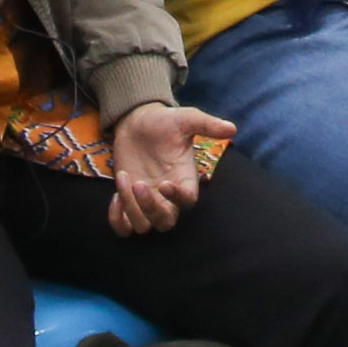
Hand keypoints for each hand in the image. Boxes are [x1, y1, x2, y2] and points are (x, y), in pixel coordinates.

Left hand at [106, 102, 236, 235]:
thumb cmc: (165, 121)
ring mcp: (147, 201)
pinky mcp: (128, 201)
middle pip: (165, 222)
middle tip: (138, 183)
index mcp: (184, 179)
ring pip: (143, 226)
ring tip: (124, 178)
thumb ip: (207, 125)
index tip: (166, 182)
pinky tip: (115, 196)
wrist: (137, 121)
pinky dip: (117, 220)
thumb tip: (232, 128)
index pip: (188, 202)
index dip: (178, 199)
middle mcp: (167, 196)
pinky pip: (123, 228)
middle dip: (150, 208)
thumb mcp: (186, 118)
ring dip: (131, 208)